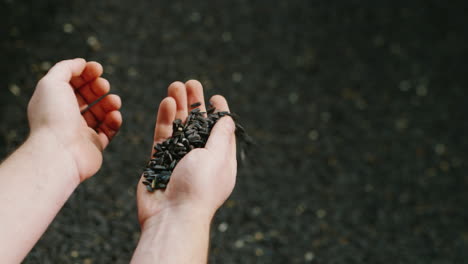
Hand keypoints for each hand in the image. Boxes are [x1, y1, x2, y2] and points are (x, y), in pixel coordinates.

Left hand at [27, 58, 121, 181]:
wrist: (60, 152)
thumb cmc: (53, 117)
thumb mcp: (52, 82)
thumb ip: (66, 68)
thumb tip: (81, 63)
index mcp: (54, 101)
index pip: (72, 83)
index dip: (85, 73)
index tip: (97, 68)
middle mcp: (65, 116)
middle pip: (86, 97)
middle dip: (98, 87)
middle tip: (104, 85)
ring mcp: (80, 132)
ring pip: (100, 113)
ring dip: (110, 103)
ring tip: (115, 101)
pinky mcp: (94, 146)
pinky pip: (108, 131)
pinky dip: (114, 121)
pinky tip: (115, 115)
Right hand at [136, 80, 236, 226]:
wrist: (172, 217)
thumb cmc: (199, 188)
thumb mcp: (217, 158)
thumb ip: (221, 136)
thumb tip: (228, 119)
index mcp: (220, 160)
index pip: (221, 131)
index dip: (219, 113)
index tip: (216, 97)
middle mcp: (201, 158)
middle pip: (198, 125)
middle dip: (195, 104)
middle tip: (192, 83)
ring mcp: (179, 159)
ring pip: (179, 127)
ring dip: (179, 106)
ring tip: (176, 85)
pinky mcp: (159, 161)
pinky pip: (163, 136)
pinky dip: (165, 119)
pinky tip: (166, 101)